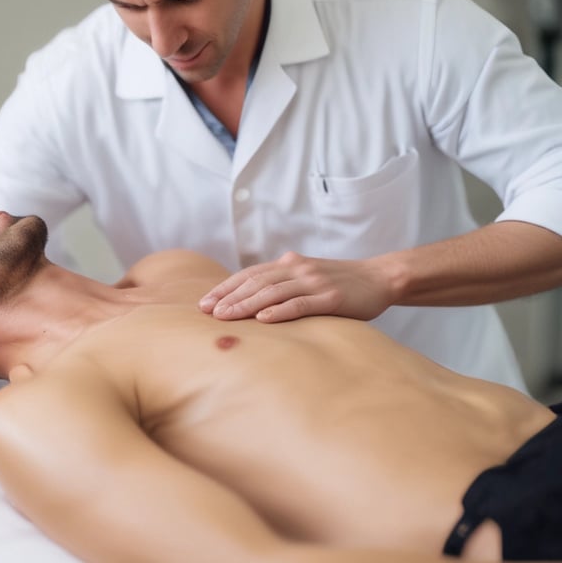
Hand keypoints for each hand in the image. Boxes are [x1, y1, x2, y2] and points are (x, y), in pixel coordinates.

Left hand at [198, 251, 395, 322]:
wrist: (378, 278)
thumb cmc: (338, 283)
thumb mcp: (305, 278)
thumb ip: (281, 283)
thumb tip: (248, 302)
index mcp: (288, 264)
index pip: (248, 275)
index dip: (225, 288)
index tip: (204, 303)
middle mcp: (297, 269)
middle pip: (255, 282)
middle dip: (228, 298)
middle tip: (207, 312)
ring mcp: (314, 282)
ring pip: (273, 292)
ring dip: (246, 304)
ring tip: (225, 316)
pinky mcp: (330, 298)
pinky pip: (300, 304)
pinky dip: (279, 311)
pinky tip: (262, 319)